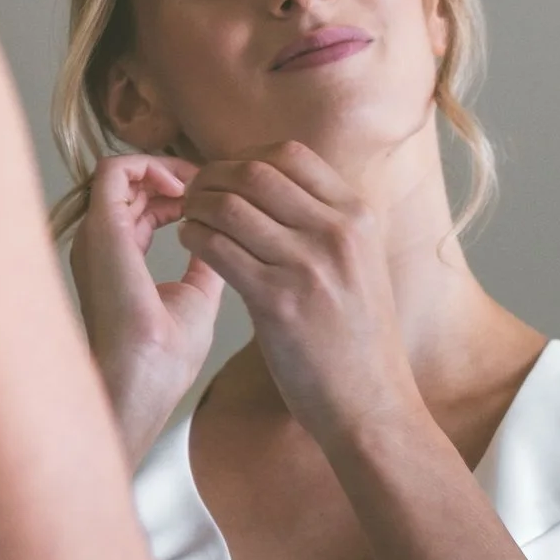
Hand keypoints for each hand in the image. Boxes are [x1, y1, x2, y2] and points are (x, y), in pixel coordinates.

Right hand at [69, 153, 224, 460]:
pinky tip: (184, 187)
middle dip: (174, 176)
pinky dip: (149, 166)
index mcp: (117, 258)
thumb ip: (206, 265)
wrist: (142, 382)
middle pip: (132, 185)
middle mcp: (100, 242)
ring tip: (200, 184)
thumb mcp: (196, 298)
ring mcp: (97, 234)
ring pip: (121, 172)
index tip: (213, 198)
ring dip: (164, 169)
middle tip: (211, 184)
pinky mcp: (102, 228)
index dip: (178, 194)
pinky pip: (113, 171)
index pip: (142, 207)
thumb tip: (225, 242)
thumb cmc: (162, 358)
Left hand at [178, 141, 422, 456]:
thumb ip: (326, 223)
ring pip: (229, 205)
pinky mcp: (277, 302)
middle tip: (193, 193)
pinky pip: (217, 247)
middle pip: (254, 171)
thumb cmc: (357, 340)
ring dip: (196, 206)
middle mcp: (337, 232)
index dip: (244, 156)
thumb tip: (274, 187)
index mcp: (358, 217)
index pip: (290, 154)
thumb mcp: (360, 263)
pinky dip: (193, 237)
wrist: (372, 405)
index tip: (225, 175)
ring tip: (188, 218)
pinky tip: (190, 244)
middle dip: (212, 175)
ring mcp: (308, 266)